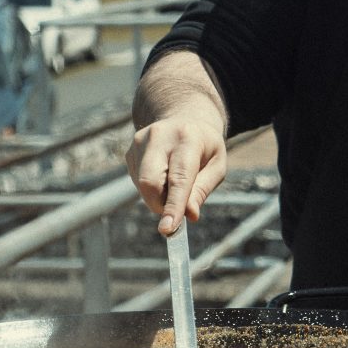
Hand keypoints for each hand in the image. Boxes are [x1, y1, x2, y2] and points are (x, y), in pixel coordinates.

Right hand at [126, 115, 226, 233]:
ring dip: (159, 197)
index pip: (179, 177)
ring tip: (176, 182)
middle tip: (177, 212)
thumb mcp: (217, 165)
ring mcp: (140, 142)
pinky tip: (164, 175)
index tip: (167, 229)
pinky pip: (138, 183)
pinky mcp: (130, 151)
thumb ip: (202, 190)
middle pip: (151, 182)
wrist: (185, 118)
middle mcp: (159, 136)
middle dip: (162, 205)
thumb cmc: (205, 147)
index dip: (173, 206)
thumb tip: (189, 215)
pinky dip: (152, 190)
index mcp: (187, 137)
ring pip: (143, 186)